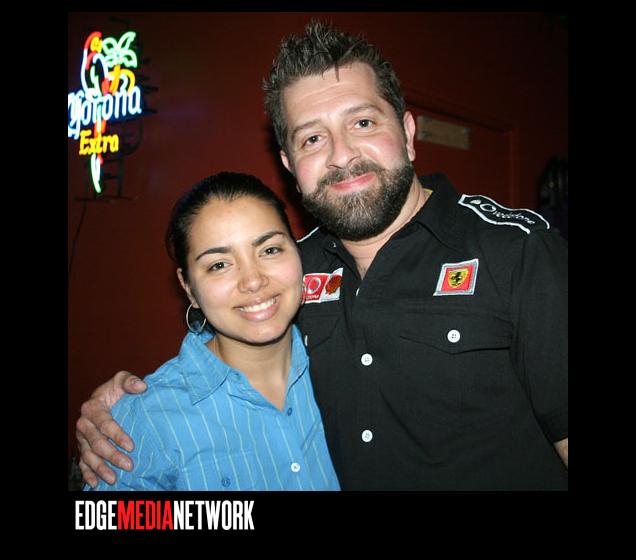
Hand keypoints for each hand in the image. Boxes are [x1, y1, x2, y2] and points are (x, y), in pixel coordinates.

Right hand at [76, 371, 146, 486]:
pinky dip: (87, 474)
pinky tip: (95, 483)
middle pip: (97, 443)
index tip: (131, 446)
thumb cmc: (115, 390)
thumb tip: (142, 387)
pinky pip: (82, 463)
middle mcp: (84, 424)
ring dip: (100, 469)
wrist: (104, 398)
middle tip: (129, 464)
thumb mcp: (121, 380)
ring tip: (114, 478)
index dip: (117, 435)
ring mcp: (82, 438)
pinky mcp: (82, 447)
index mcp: (92, 408)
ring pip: (89, 456)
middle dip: (112, 456)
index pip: (105, 424)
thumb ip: (130, 381)